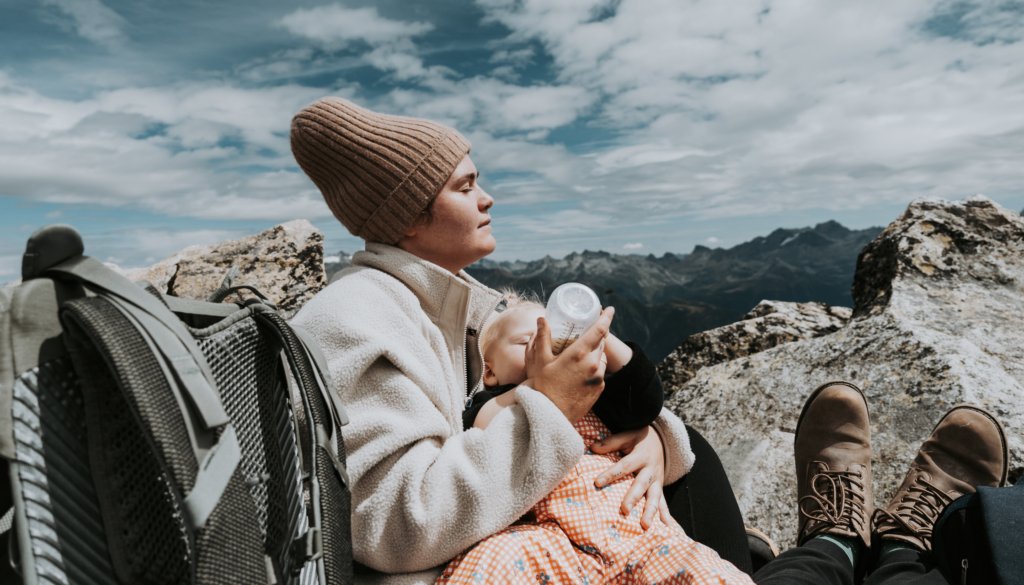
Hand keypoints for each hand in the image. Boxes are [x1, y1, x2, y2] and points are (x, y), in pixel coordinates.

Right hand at [524, 307, 613, 423]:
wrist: (549, 415)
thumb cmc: (541, 387)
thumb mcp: (539, 360)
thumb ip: (542, 337)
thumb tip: (542, 319)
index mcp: (579, 354)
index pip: (599, 330)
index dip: (606, 317)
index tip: (609, 309)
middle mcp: (593, 364)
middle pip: (601, 343)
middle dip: (596, 336)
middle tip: (587, 332)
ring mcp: (598, 378)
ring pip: (601, 358)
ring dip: (594, 353)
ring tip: (580, 355)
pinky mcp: (600, 389)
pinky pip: (600, 372)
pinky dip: (593, 368)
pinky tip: (580, 372)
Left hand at [591, 425, 673, 528]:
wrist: (662, 440)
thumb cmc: (639, 439)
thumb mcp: (627, 435)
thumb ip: (611, 442)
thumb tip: (592, 447)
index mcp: (641, 455)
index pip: (624, 466)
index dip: (611, 474)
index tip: (597, 483)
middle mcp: (651, 469)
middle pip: (641, 485)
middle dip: (633, 498)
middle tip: (624, 510)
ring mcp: (657, 480)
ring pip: (655, 497)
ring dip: (651, 512)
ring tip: (645, 526)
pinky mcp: (660, 488)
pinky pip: (663, 503)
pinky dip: (665, 515)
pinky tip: (666, 528)